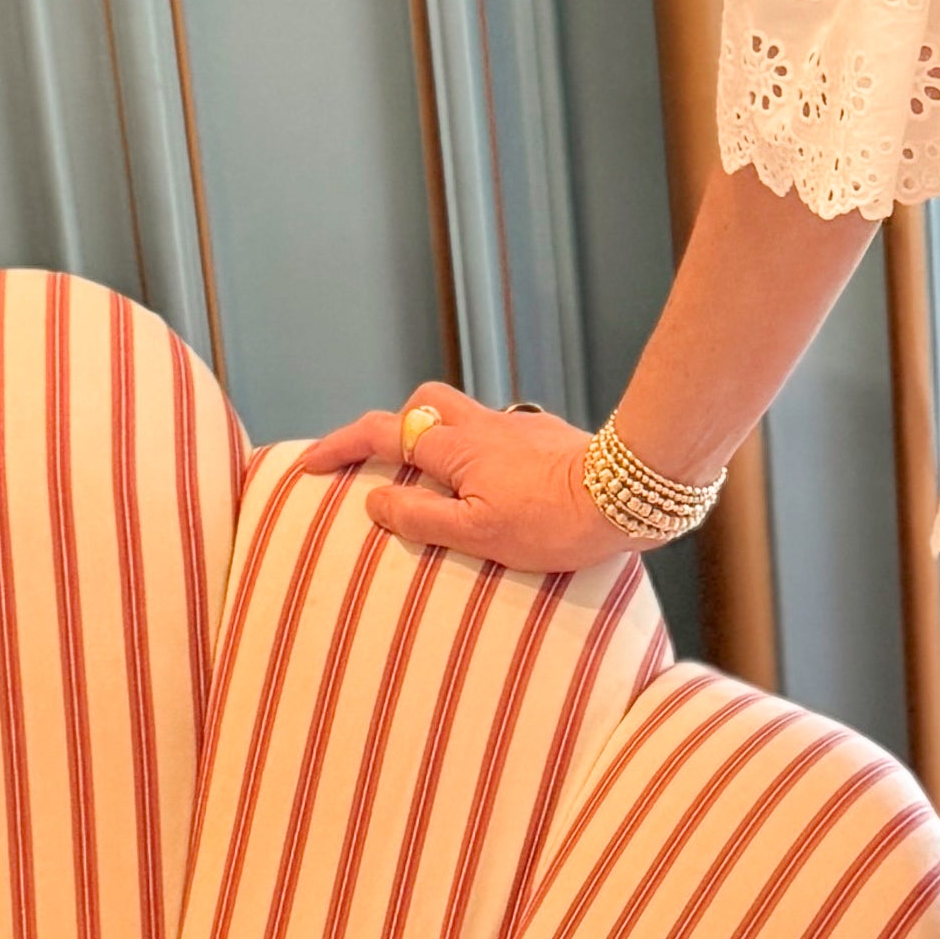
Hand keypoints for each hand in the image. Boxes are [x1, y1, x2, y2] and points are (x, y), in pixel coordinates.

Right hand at [298, 384, 623, 575]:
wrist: (629, 496)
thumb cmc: (555, 522)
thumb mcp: (476, 534)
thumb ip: (420, 518)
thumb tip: (375, 503)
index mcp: (456, 448)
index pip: (381, 434)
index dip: (339, 446)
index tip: (310, 462)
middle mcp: (484, 426)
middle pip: (423, 403)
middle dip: (393, 425)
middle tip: (381, 463)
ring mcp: (520, 428)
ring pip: (465, 417)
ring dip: (441, 440)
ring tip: (440, 484)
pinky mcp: (551, 438)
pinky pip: (501, 436)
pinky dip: (482, 453)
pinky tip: (498, 486)